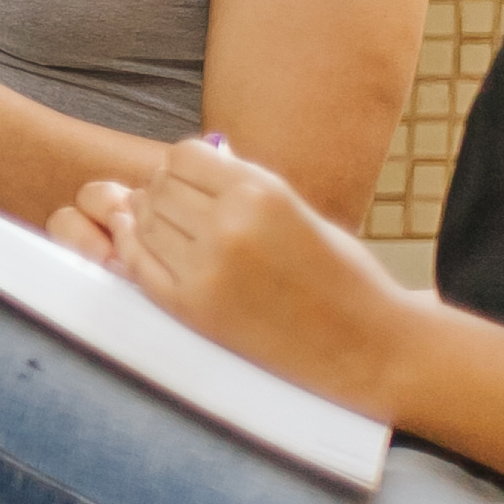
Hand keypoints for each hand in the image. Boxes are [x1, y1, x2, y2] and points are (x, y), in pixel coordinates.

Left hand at [65, 141, 418, 414]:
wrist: (367, 348)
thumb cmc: (343, 277)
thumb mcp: (300, 211)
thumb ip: (246, 185)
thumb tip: (201, 156)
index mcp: (261, 193)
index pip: (183, 157)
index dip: (185, 167)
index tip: (195, 182)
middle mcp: (228, 226)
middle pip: (158, 188)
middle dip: (165, 193)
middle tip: (182, 209)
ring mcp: (205, 270)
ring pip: (143, 224)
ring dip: (151, 223)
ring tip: (174, 233)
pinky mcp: (190, 309)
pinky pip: (138, 266)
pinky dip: (136, 253)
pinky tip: (149, 251)